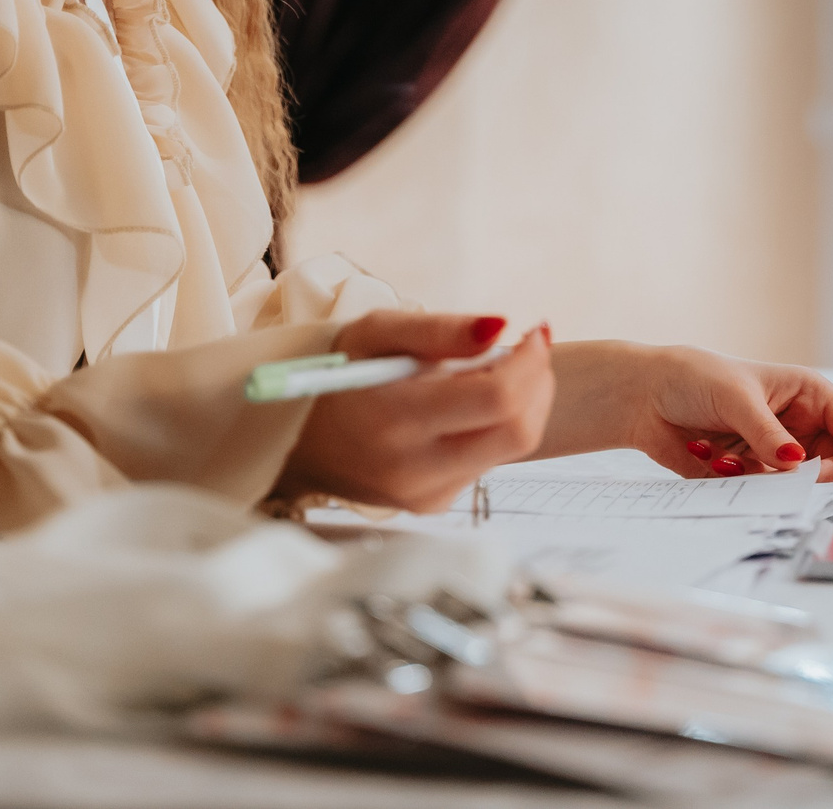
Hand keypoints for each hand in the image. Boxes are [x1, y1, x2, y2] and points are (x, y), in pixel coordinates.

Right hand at [272, 312, 554, 512]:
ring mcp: (426, 494)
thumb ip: (441, 329)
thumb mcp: (377, 332)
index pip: (498, 399)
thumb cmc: (339, 376)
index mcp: (396, 418)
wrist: (294, 440)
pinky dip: (493, 427)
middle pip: (519, 432)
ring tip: (485, 372)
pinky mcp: (434, 505)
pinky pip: (488, 462)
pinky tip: (464, 408)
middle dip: (538, 383)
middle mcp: (414, 468)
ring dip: (521, 403)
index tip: (532, 333)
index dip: (531, 363)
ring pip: (512, 448)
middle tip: (526, 350)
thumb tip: (501, 326)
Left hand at [538, 342, 832, 482]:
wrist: (646, 398)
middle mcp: (798, 425)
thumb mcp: (735, 397)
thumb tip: (796, 462)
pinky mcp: (750, 474)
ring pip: (795, 484)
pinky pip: (762, 494)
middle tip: (778, 471)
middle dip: (809, 475)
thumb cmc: (694, 378)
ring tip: (724, 455)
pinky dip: (739, 483)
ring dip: (763, 478)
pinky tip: (709, 456)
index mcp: (808, 394)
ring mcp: (775, 452)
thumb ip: (767, 432)